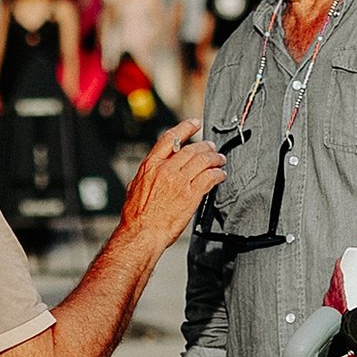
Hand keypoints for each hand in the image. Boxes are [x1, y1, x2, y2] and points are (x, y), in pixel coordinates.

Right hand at [117, 122, 224, 251]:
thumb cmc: (137, 215)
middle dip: (205, 146)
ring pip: (203, 161)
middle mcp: (166, 170)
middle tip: (212, 147)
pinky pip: (209, 178)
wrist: (142, 232)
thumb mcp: (135, 187)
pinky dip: (218, 174)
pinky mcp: (191, 195)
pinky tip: (221, 175)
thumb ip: (147, 175)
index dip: (185, 128)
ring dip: (215, 159)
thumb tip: (153, 170)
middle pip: (191, 149)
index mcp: (151, 166)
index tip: (194, 124)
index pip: (170, 138)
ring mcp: (179, 182)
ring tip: (220, 160)